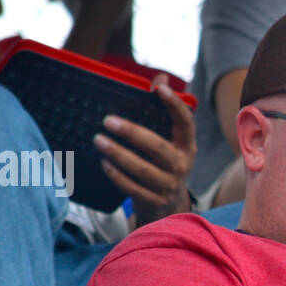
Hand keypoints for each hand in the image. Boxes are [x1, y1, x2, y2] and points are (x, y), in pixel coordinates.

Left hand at [93, 75, 194, 225]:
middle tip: (108, 121)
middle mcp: (182, 165)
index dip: (175, 105)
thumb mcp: (169, 140)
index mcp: (187, 145)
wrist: (168, 207)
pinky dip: (117, 175)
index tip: (159, 88)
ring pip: (142, 169)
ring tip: (98, 140)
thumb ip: (163, 110)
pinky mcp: (155, 201)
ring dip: (118, 154)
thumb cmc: (163, 163)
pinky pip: (133, 188)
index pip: (186, 122)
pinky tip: (104, 162)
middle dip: (132, 133)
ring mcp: (169, 185)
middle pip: (157, 147)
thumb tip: (159, 78)